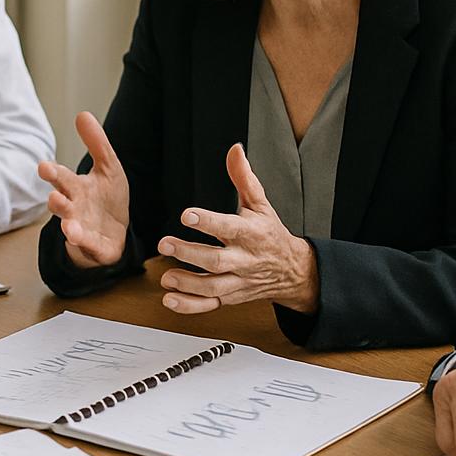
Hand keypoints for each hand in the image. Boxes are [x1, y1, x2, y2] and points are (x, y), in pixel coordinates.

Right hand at [39, 111, 130, 268]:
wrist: (119, 231)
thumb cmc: (107, 198)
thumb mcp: (108, 167)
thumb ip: (96, 143)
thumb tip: (83, 114)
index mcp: (76, 188)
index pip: (62, 178)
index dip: (53, 173)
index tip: (43, 167)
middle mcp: (75, 208)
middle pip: (62, 204)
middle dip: (57, 201)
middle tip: (53, 197)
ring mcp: (82, 229)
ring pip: (71, 227)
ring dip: (69, 226)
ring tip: (68, 226)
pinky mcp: (94, 247)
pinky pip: (88, 246)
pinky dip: (84, 243)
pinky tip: (80, 240)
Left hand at [155, 143, 317, 314]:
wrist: (291, 270)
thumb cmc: (270, 233)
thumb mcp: (260, 204)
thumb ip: (244, 178)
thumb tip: (235, 150)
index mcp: (252, 233)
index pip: (229, 228)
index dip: (209, 222)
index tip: (187, 216)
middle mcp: (244, 259)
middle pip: (217, 261)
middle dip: (190, 254)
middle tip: (165, 244)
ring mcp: (237, 281)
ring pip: (213, 287)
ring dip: (188, 283)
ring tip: (166, 276)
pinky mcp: (230, 297)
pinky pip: (210, 305)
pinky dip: (190, 306)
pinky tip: (170, 300)